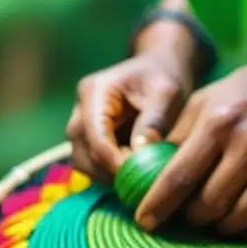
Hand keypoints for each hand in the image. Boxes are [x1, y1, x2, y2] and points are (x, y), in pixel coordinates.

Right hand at [67, 51, 194, 183]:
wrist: (159, 68)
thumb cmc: (163, 76)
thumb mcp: (166, 93)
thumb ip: (154, 121)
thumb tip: (141, 154)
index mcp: (94, 93)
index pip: (96, 138)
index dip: (115, 162)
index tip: (140, 177)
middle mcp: (80, 111)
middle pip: (83, 154)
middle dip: (110, 171)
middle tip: (142, 179)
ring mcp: (82, 126)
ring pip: (84, 164)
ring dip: (109, 175)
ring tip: (139, 174)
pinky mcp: (89, 139)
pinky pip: (92, 165)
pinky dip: (110, 173)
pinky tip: (133, 170)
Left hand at [135, 39, 246, 242]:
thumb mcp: (210, 98)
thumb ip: (179, 131)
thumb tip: (146, 164)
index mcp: (219, 121)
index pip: (179, 176)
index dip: (157, 205)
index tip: (145, 222)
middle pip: (209, 204)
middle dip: (192, 218)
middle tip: (188, 216)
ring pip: (242, 218)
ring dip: (222, 228)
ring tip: (215, 221)